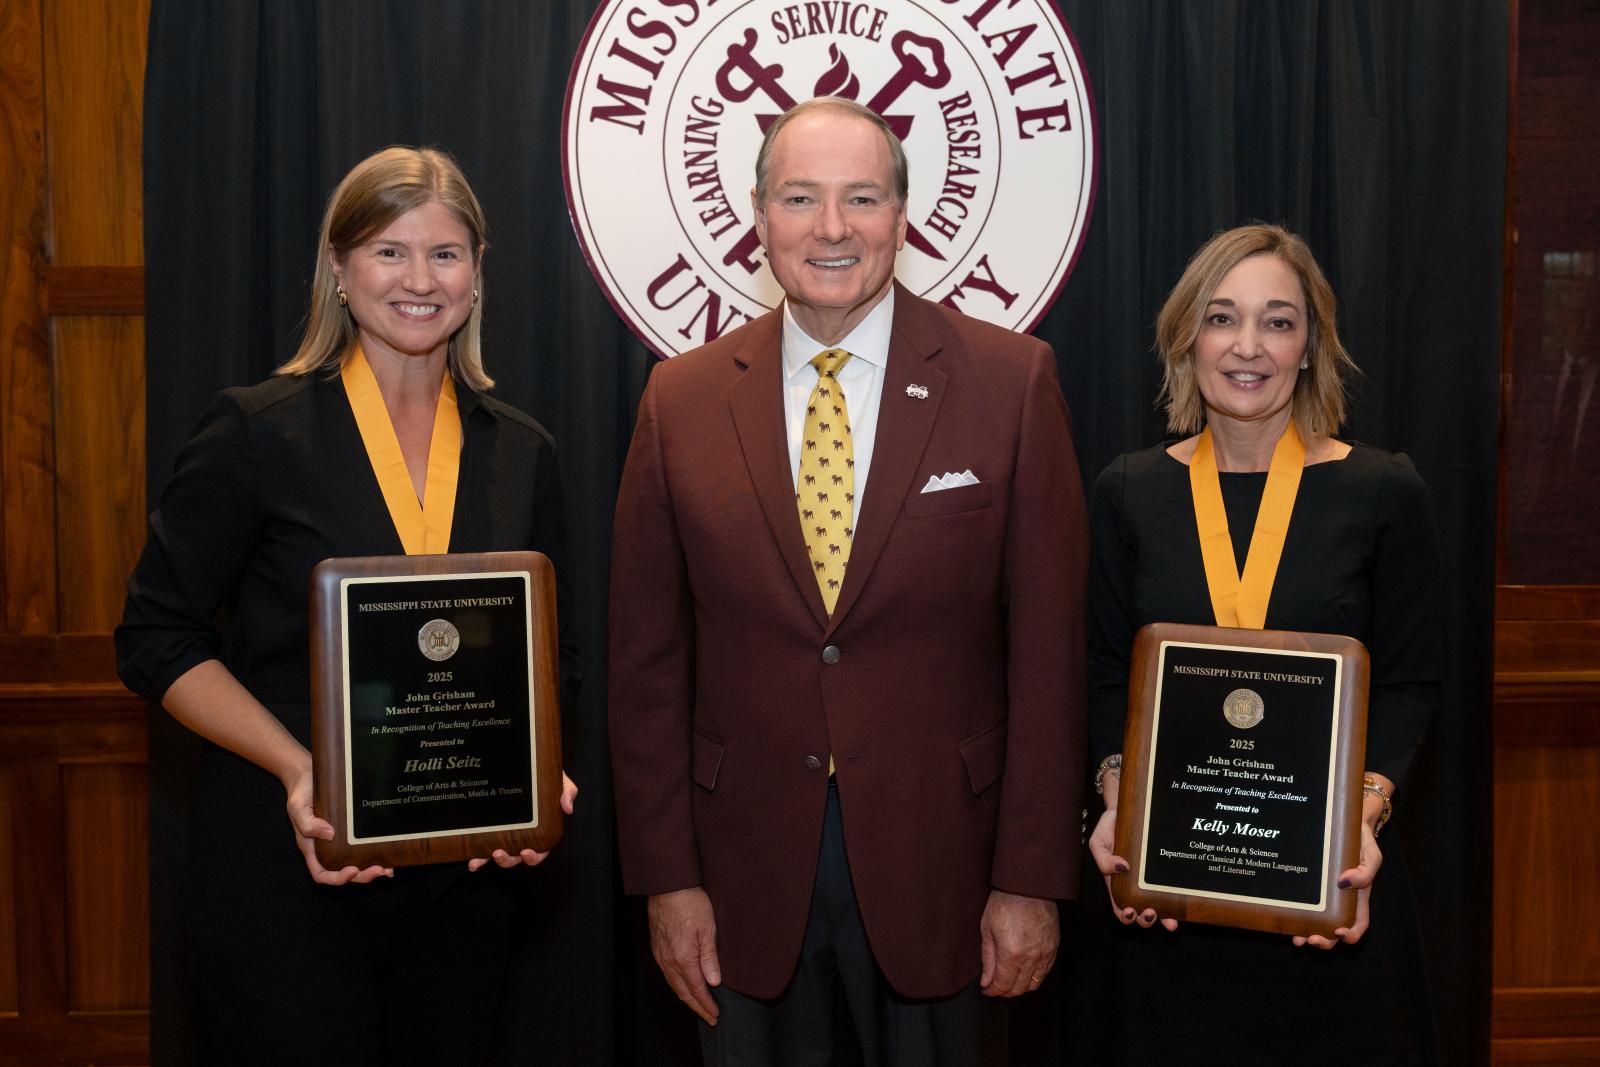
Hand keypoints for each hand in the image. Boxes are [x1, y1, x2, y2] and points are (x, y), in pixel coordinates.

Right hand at [283, 762, 391, 884]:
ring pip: (355, 863)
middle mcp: (327, 847)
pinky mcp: (351, 829)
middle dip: (361, 876)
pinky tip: (388, 852)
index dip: (337, 878)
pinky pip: (362, 845)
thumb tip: (329, 834)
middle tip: (379, 870)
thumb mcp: (298, 807)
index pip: (322, 873)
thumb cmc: (301, 793)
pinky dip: (376, 852)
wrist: (308, 774)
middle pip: (343, 872)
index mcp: (312, 847)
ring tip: (387, 868)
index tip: (352, 870)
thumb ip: (308, 823)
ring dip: (371, 869)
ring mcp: (340, 839)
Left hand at [468, 773, 578, 871]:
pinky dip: (479, 858)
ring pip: (500, 855)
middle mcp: (522, 836)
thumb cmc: (546, 776)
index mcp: (541, 831)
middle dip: (509, 860)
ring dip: (495, 860)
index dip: (534, 856)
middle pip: (517, 857)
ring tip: (489, 854)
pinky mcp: (489, 828)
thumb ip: (567, 792)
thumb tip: (567, 808)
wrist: (528, 763)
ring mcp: (505, 833)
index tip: (526, 852)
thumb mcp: (561, 781)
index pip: (540, 850)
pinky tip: (472, 863)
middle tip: (501, 853)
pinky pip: (483, 845)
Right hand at [648, 886, 721, 1024]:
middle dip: (697, 1007)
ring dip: (687, 998)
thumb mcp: (707, 929)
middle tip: (709, 1018)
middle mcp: (668, 960)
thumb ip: (709, 958)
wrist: (668, 885)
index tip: (715, 1015)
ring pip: (673, 984)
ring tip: (698, 1006)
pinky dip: (678, 985)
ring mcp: (660, 954)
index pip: (696, 989)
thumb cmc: (689, 903)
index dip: (706, 1004)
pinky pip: (667, 974)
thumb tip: (714, 982)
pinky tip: (684, 985)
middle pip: (683, 992)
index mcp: (682, 958)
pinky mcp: (657, 947)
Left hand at [979, 890, 1057, 996]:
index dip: (992, 991)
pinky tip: (1025, 972)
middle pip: (1019, 988)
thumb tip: (986, 981)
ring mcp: (1045, 954)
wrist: (1029, 886)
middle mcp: (1031, 958)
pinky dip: (1034, 977)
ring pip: (1034, 984)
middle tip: (995, 987)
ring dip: (1020, 987)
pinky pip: (1045, 972)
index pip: (1003, 985)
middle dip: (1005, 992)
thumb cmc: (1005, 903)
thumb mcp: (987, 929)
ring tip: (1009, 981)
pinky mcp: (1054, 948)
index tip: (986, 990)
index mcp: (1011, 954)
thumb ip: (988, 959)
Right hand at [1087, 788, 1175, 932]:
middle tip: (1150, 913)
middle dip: (1145, 920)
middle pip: (1140, 912)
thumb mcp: (1098, 841)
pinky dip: (1177, 902)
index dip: (1125, 915)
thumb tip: (1121, 869)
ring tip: (1170, 921)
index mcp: (1117, 882)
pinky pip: (1171, 889)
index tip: (1131, 912)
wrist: (1126, 808)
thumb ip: (1103, 858)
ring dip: (1164, 917)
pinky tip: (1182, 906)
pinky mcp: (1163, 871)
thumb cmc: (1109, 826)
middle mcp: (1135, 884)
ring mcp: (1150, 879)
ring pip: (1159, 906)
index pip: (1120, 906)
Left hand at [1295, 820, 1381, 947]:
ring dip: (1308, 934)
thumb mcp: (1371, 855)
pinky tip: (1288, 919)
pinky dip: (1298, 916)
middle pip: (1335, 930)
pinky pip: (1306, 906)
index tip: (1339, 933)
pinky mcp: (1311, 887)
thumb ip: (1365, 872)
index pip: (1358, 923)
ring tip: (1297, 939)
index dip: (1351, 934)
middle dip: (1325, 941)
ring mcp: (1325, 895)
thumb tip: (1345, 883)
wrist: (1346, 824)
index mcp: (1358, 897)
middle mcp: (1341, 900)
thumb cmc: (1362, 842)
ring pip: (1318, 923)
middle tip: (1311, 940)